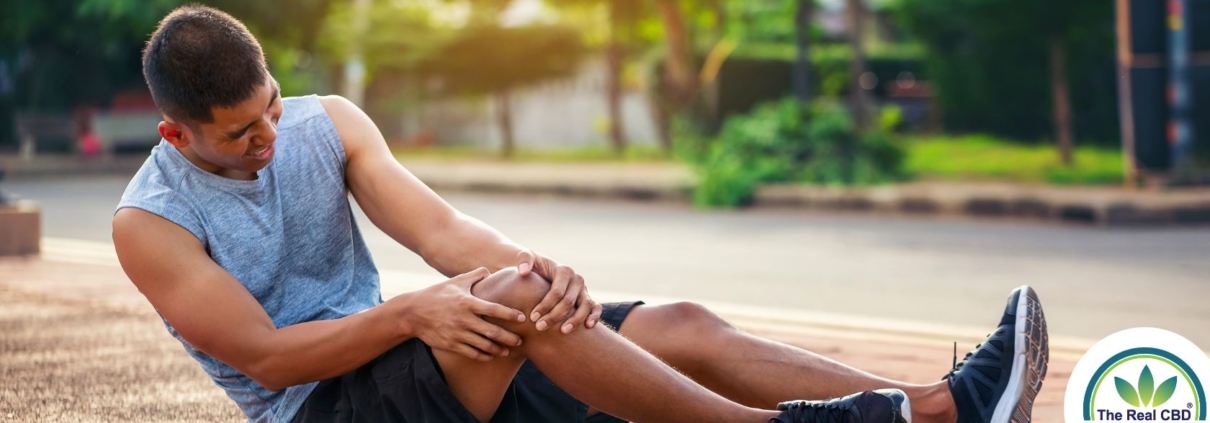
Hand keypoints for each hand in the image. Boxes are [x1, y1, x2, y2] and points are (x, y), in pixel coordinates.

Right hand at [401, 268, 526, 360]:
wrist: (412, 313)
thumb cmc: (436, 294)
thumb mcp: (455, 282)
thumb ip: (474, 275)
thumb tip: (490, 271)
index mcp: (467, 302)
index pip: (494, 309)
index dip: (510, 314)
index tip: (522, 318)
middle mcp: (464, 319)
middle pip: (492, 331)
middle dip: (509, 337)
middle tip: (521, 340)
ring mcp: (457, 334)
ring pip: (483, 345)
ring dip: (498, 350)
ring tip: (508, 351)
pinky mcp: (451, 345)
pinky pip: (471, 353)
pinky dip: (483, 356)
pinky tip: (491, 355)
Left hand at [516, 251, 602, 333]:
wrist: (542, 270)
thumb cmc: (533, 266)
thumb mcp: (525, 258)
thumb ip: (523, 259)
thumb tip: (523, 271)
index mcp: (564, 270)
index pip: (557, 291)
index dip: (545, 305)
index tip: (532, 317)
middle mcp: (577, 279)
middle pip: (569, 301)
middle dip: (554, 316)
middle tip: (539, 327)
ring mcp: (584, 290)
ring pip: (585, 305)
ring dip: (575, 320)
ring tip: (563, 331)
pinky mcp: (587, 298)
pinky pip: (596, 307)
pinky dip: (594, 316)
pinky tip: (587, 327)